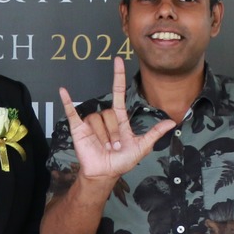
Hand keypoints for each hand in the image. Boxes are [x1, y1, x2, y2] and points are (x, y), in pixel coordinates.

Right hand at [58, 56, 175, 183]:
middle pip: (109, 113)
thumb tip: (171, 122)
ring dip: (102, 136)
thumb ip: (154, 134)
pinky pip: (73, 112)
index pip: (118, 92)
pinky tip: (63, 91)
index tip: (118, 60)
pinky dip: (67, 101)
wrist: (105, 173)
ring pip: (97, 119)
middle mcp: (105, 118)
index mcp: (119, 119)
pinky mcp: (78, 128)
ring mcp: (91, 122)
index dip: (118, 76)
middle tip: (114, 147)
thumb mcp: (141, 147)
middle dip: (113, 133)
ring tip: (104, 148)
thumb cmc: (122, 161)